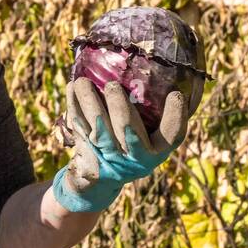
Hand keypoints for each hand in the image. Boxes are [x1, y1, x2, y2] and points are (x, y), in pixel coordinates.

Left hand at [52, 78, 188, 213]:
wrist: (102, 179)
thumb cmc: (133, 146)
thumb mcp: (149, 140)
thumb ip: (156, 117)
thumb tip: (160, 68)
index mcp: (156, 152)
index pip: (173, 136)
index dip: (176, 116)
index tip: (175, 94)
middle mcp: (134, 157)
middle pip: (128, 132)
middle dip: (119, 107)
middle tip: (111, 86)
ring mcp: (109, 156)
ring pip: (97, 130)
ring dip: (89, 103)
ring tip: (82, 82)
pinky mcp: (86, 152)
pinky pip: (78, 126)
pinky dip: (73, 105)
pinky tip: (71, 86)